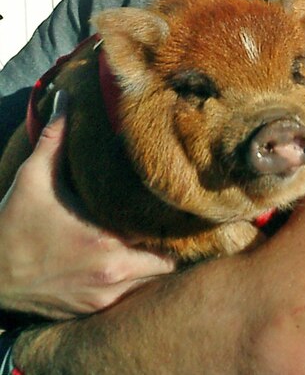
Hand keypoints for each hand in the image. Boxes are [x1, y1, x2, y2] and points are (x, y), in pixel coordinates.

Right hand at [0, 92, 175, 319]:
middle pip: (167, 266)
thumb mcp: (33, 178)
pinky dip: (133, 282)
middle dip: (172, 245)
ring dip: (153, 264)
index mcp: (106, 243)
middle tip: (173, 221)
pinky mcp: (90, 312)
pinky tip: (130, 259)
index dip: (179, 225)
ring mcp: (103, 298)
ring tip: (156, 238)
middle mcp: (112, 275)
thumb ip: (55, 137)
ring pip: (150, 285)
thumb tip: (66, 97)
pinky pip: (128, 299)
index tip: (184, 206)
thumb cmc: (13, 226)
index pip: (167, 240)